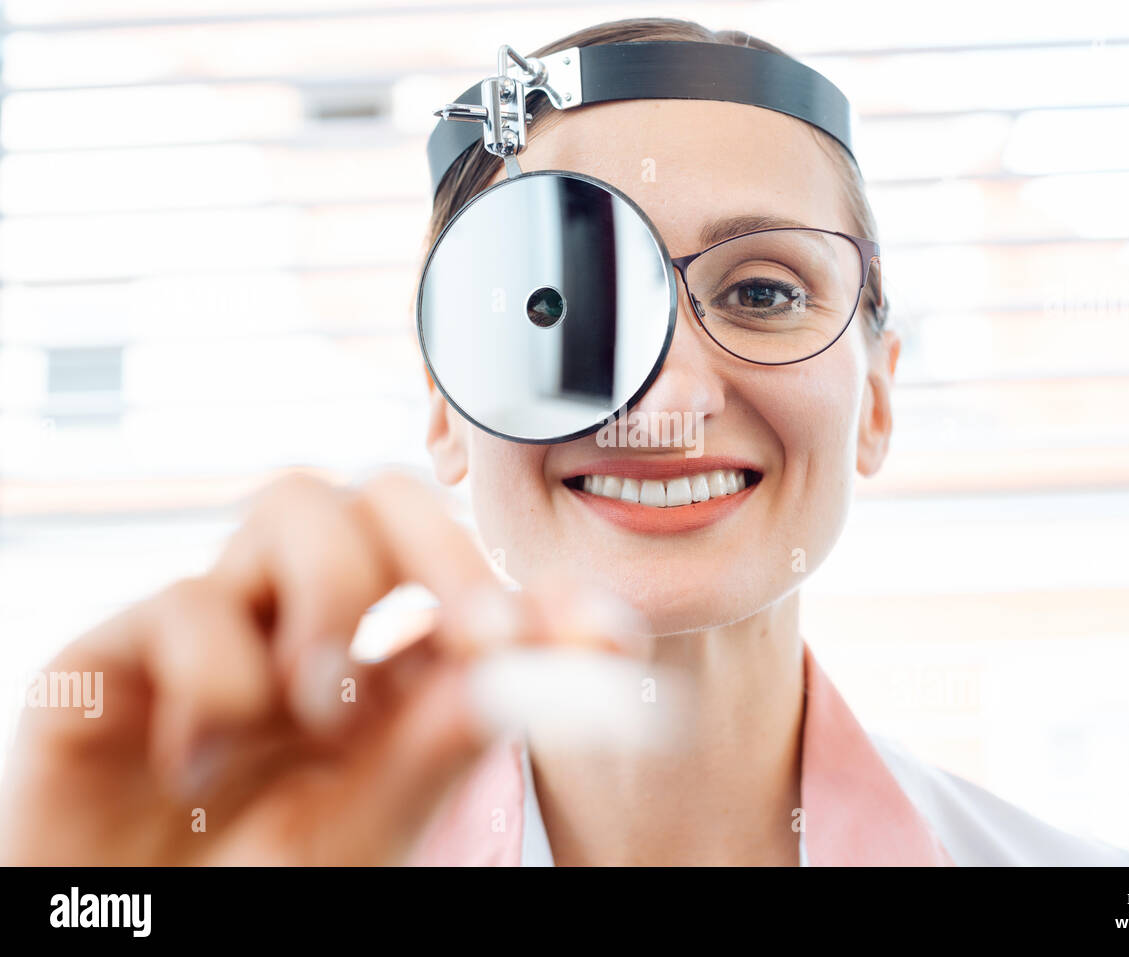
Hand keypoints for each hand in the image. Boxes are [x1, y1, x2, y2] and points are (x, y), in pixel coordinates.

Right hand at [0, 471, 636, 864]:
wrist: (128, 934)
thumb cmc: (251, 887)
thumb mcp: (365, 828)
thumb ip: (437, 746)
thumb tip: (516, 669)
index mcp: (386, 672)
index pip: (471, 590)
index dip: (541, 596)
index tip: (604, 633)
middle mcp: (310, 626)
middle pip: (386, 500)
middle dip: (445, 554)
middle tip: (481, 637)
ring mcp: (222, 623)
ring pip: (294, 502)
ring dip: (334, 597)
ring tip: (325, 710)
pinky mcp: (121, 648)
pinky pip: (185, 601)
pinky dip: (217, 677)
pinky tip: (200, 767)